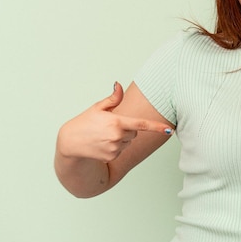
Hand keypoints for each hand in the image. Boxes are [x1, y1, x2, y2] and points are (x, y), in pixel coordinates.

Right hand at [57, 82, 172, 162]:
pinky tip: (102, 144)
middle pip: (134, 132)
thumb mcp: (98, 107)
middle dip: (126, 128)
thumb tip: (119, 85)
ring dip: (121, 138)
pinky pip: (121, 150)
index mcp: (116, 121)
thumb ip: (113, 98)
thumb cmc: (85, 122)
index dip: (157, 127)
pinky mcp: (111, 156)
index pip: (141, 124)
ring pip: (128, 141)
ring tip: (103, 136)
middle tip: (109, 127)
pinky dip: (115, 147)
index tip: (169, 130)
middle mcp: (117, 136)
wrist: (70, 142)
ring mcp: (115, 147)